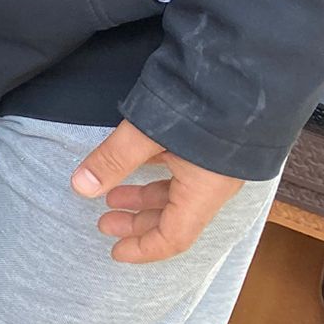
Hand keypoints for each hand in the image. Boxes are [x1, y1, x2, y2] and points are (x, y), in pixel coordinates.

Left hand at [72, 119, 244, 262]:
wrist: (244, 72)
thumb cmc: (200, 106)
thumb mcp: (145, 133)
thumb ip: (112, 160)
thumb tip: (79, 187)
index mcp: (202, 192)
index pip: (172, 237)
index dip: (143, 248)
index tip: (114, 252)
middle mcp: (211, 184)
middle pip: (173, 218)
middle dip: (136, 222)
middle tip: (103, 221)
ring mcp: (212, 165)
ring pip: (175, 193)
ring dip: (142, 197)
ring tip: (110, 195)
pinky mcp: (208, 145)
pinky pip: (179, 172)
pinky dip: (153, 175)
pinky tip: (132, 167)